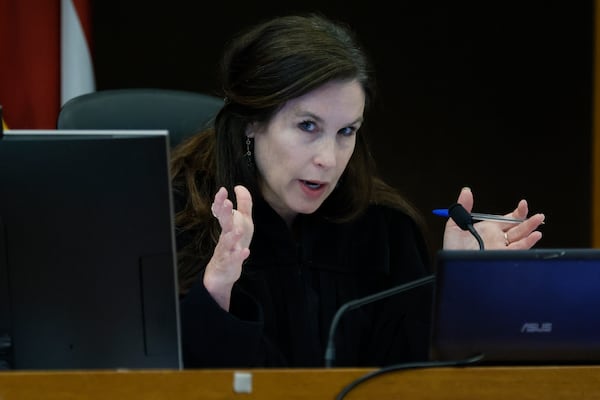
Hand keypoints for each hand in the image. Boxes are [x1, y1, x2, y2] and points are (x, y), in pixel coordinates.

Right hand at [203, 185, 253, 309]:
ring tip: (238, 230)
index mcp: (228, 226)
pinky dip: (239, 256)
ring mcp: (226, 250)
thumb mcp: (242, 221)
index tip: (223, 190)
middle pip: (225, 224)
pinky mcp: (230, 263)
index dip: (221, 201)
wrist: (223, 270)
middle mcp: (225, 236)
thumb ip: (243, 204)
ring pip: (227, 243)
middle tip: (227, 203)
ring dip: (232, 236)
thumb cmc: (233, 242)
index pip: (223, 212)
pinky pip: (234, 259)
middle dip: (225, 214)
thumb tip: (239, 186)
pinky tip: (245, 251)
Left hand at [443, 187, 544, 249]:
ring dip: (530, 229)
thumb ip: (463, 207)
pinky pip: (518, 250)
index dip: (517, 212)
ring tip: (539, 220)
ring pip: (520, 238)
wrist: (452, 266)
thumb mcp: (455, 225)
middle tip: (538, 215)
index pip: (506, 219)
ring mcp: (500, 249)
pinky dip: (527, 243)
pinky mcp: (502, 257)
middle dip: (528, 221)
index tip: (523, 204)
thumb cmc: (452, 248)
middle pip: (517, 228)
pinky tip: (534, 236)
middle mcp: (497, 239)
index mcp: (488, 229)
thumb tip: (466, 191)